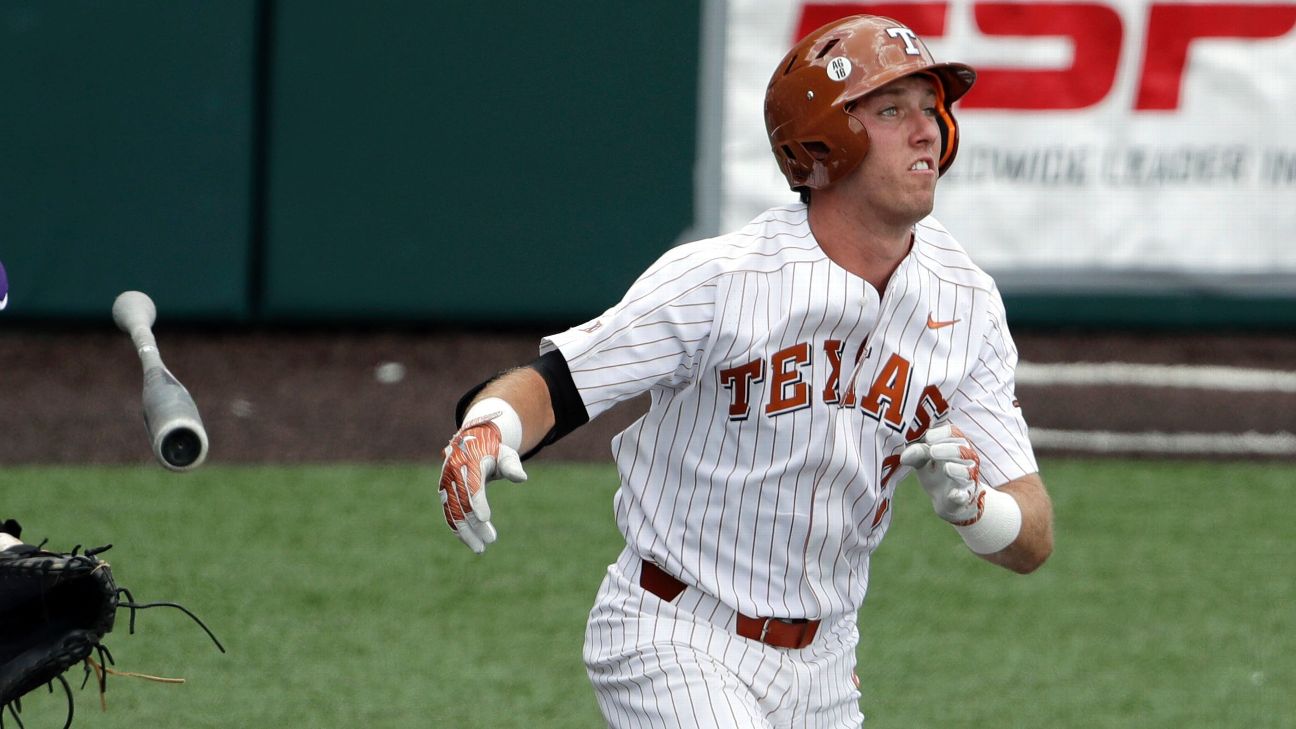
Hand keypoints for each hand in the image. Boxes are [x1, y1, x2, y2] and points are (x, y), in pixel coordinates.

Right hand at [438, 421, 527, 553]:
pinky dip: (459, 529)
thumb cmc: (493, 451)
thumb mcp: (506, 454)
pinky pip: (449, 514)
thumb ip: (512, 466)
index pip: (473, 484)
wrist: (470, 442)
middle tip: (491, 541)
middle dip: (474, 524)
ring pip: (452, 512)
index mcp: (470, 460)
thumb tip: (522, 477)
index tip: (484, 519)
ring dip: (465, 533)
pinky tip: (471, 541)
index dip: (477, 501)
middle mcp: (454, 473)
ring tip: (480, 549)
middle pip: (462, 503)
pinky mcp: (444, 493)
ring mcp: (446, 483)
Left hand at [899, 424, 984, 524]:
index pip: (954, 433)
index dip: (942, 433)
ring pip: (967, 471)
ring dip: (958, 469)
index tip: (927, 438)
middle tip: (932, 451)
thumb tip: (904, 457)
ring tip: (946, 468)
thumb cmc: (936, 474)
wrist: (946, 501)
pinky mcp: (965, 496)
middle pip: (962, 450)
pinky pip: (966, 495)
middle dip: (948, 449)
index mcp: (955, 445)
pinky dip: (960, 495)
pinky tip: (953, 494)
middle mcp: (966, 459)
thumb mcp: (923, 462)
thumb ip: (916, 455)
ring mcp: (968, 479)